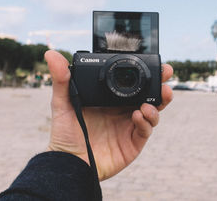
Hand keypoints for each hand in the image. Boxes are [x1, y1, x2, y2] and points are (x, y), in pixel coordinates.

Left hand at [44, 50, 172, 180]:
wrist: (68, 163)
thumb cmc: (64, 134)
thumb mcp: (62, 103)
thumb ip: (61, 79)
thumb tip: (51, 53)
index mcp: (111, 99)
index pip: (132, 83)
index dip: (145, 72)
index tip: (154, 62)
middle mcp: (123, 111)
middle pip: (149, 95)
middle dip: (160, 84)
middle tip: (166, 74)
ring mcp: (130, 126)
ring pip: (153, 111)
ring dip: (159, 102)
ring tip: (159, 95)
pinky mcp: (133, 143)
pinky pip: (146, 130)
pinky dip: (146, 121)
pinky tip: (138, 114)